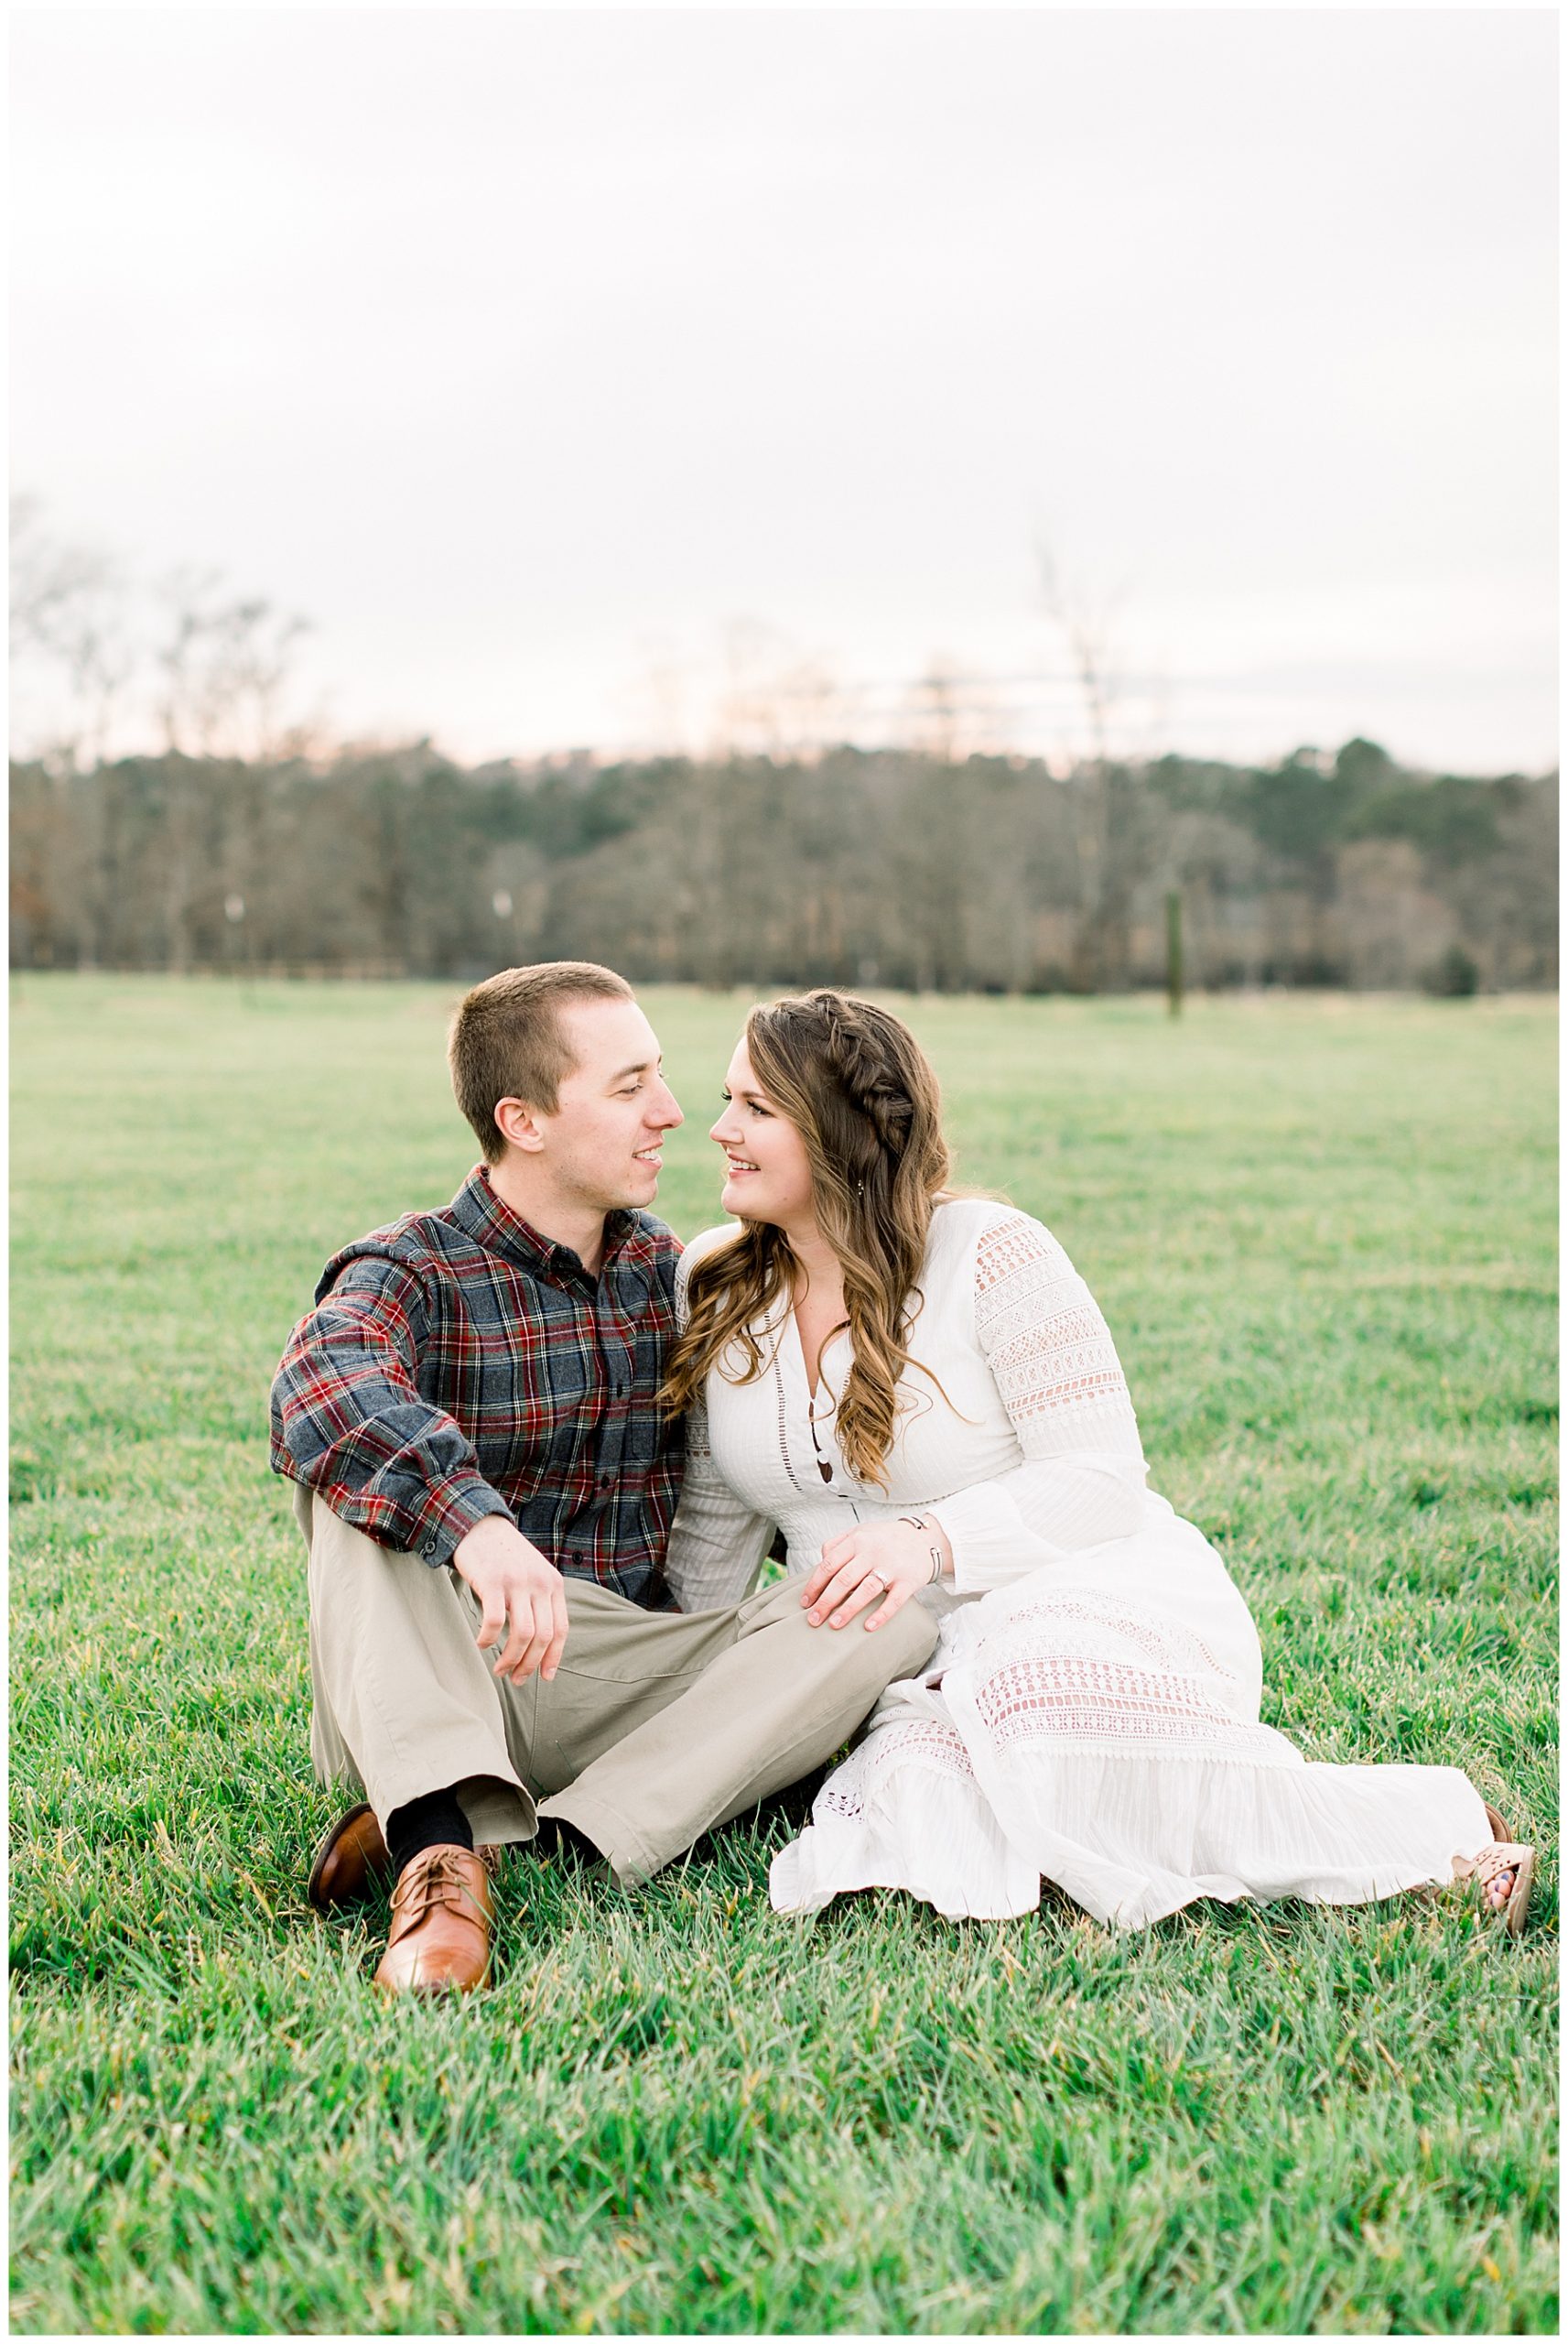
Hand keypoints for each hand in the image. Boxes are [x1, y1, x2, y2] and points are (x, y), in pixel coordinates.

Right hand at [452, 1515, 568, 1683]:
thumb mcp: (533, 1574)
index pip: (561, 1629)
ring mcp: (517, 1582)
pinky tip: (481, 1644)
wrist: (480, 1525)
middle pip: (542, 1637)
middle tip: (517, 1679)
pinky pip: (495, 1621)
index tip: (545, 1677)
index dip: (554, 1657)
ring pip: (522, 1634)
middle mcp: (540, 1583)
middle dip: (530, 1665)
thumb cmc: (505, 1557)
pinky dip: (488, 1638)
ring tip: (500, 1669)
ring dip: (511, 1659)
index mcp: (553, 1584)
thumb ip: (541, 1601)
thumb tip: (541, 1644)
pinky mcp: (493, 1582)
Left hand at [801, 1514, 952, 1632]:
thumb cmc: (886, 1539)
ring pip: (866, 1590)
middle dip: (825, 1601)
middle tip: (813, 1620)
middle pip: (844, 1578)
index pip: (830, 1563)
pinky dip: (881, 1614)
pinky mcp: (908, 1581)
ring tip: (834, 1624)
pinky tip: (868, 1627)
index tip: (805, 1602)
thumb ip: (838, 1543)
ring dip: (848, 1609)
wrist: (925, 1539)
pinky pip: (894, 1600)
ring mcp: (892, 1567)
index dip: (815, 1584)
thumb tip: (820, 1562)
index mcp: (857, 1540)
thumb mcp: (861, 1532)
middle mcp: (873, 1552)